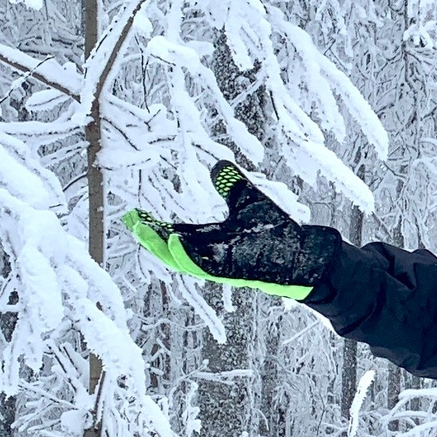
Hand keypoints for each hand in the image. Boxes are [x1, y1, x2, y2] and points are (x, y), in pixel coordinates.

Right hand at [123, 161, 340, 299]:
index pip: (176, 233)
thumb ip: (231, 185)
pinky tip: (177, 243)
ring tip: (145, 233)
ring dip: (164, 248)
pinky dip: (189, 257)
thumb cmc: (277, 231)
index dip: (155, 226)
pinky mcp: (234, 271)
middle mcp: (212, 254)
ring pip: (184, 261)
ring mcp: (221, 264)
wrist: (304, 253)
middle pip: (172, 249)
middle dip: (151, 239)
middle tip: (131, 225)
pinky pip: (206, 266)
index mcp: (211, 240)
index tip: (134, 215)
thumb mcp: (248, 201)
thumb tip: (218, 165)